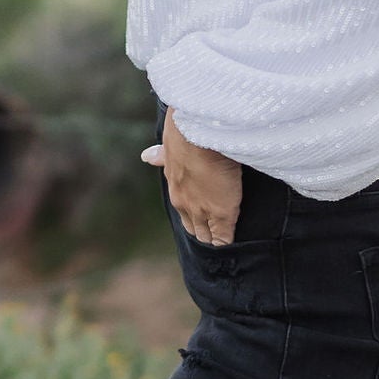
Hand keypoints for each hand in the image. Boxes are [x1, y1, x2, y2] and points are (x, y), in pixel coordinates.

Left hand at [140, 109, 242, 244]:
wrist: (197, 132)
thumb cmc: (186, 134)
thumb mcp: (171, 147)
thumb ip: (162, 156)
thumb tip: (146, 156)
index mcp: (175, 187)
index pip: (184, 211)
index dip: (193, 217)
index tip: (200, 220)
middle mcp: (184, 203)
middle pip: (192, 227)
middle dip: (201, 231)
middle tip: (211, 237)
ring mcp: (202, 211)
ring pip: (205, 235)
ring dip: (213, 238)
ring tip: (221, 243)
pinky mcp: (221, 214)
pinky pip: (223, 239)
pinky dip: (227, 243)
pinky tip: (232, 246)